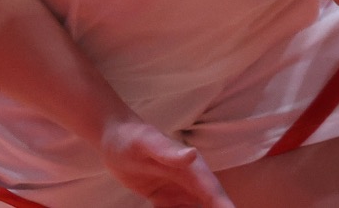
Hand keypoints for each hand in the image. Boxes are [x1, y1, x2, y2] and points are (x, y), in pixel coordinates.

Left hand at [99, 119, 234, 206]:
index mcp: (192, 169)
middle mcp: (189, 182)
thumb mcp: (149, 144)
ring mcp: (177, 191)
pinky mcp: (164, 199)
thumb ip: (170, 152)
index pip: (213, 192)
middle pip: (209, 205)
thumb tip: (193, 155)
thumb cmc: (133, 137)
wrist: (113, 138)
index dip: (225, 206)